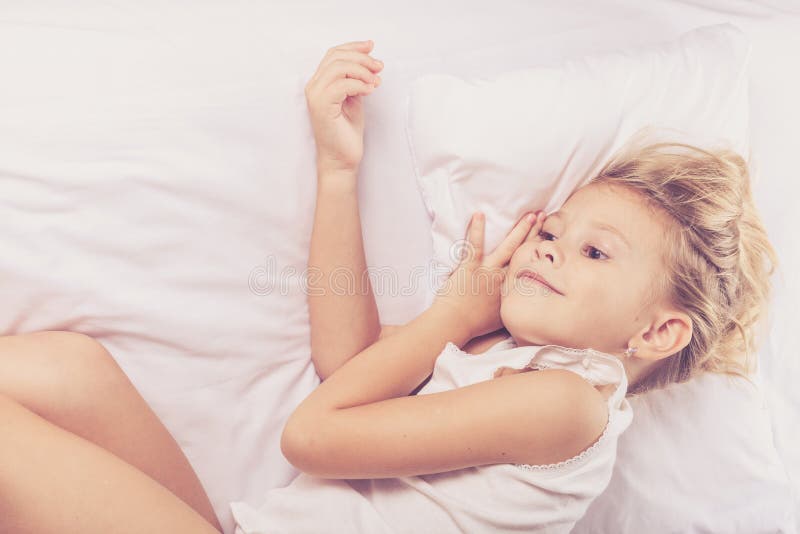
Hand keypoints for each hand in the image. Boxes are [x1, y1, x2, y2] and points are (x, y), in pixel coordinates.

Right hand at [304, 40, 383, 175]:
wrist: (342, 159)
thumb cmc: (346, 132)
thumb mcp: (354, 99)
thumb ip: (356, 81)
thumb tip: (369, 63)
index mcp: (319, 83)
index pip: (334, 54)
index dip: (353, 47)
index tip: (372, 47)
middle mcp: (314, 86)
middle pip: (336, 57)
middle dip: (362, 58)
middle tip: (379, 67)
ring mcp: (315, 96)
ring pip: (339, 68)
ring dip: (362, 70)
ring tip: (376, 81)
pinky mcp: (322, 106)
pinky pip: (342, 85)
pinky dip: (360, 84)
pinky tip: (370, 90)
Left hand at [432, 211, 543, 339]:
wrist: (454, 323)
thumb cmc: (474, 324)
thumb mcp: (501, 318)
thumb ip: (511, 306)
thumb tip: (521, 305)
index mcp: (511, 288)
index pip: (530, 266)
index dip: (539, 250)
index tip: (549, 238)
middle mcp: (503, 278)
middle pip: (523, 252)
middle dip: (535, 234)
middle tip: (544, 216)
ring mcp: (487, 271)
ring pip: (508, 248)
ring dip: (520, 230)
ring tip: (530, 215)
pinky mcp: (470, 267)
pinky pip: (474, 246)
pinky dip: (476, 230)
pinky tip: (479, 214)